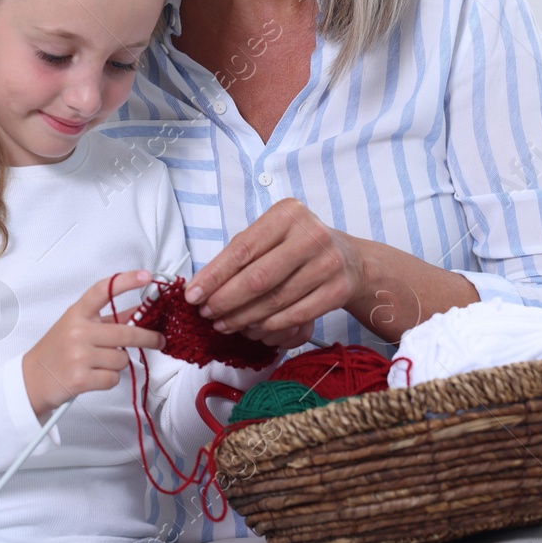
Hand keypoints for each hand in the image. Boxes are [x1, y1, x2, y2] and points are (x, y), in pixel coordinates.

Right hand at [22, 270, 165, 418]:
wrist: (32, 379)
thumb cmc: (58, 350)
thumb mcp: (78, 327)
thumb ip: (109, 319)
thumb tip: (140, 312)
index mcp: (77, 314)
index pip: (102, 291)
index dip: (126, 281)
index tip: (146, 276)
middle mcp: (77, 331)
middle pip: (126, 332)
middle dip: (148, 338)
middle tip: (159, 340)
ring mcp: (78, 355)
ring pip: (122, 358)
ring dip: (117, 363)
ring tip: (99, 363)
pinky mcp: (80, 378)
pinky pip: (114, 378)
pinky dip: (109, 379)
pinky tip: (94, 376)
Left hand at [183, 198, 363, 337]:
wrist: (349, 260)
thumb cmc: (296, 246)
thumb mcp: (271, 236)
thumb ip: (240, 253)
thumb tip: (202, 286)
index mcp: (287, 214)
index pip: (242, 249)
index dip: (214, 276)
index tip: (192, 295)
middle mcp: (311, 235)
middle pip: (258, 277)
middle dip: (226, 300)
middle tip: (206, 314)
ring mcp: (328, 263)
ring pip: (275, 300)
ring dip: (243, 317)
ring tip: (223, 324)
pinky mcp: (338, 290)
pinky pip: (295, 315)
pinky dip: (269, 326)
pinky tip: (252, 329)